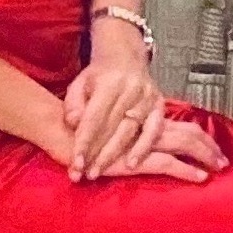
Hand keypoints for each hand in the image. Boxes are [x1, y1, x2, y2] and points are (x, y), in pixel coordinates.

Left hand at [62, 26, 165, 181]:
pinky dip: (143, 148)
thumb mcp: (79, 83)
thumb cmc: (98, 76)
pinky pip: (154, 131)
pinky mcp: (159, 106)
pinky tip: (132, 165)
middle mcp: (131, 90)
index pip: (94, 118)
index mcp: (109, 83)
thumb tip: (73, 123)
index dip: (84, 142)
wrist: (125, 57)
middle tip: (84, 175)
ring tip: (99, 172)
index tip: (75, 163)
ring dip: (114, 155)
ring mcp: (147, 98)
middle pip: (111, 128)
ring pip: (130, 131)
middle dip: (96, 154)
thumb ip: (73, 104)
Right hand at [84, 113, 229, 185]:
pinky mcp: (136, 159)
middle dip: (210, 147)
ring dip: (206, 156)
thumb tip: (146, 147)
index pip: (182, 126)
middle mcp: (149, 129)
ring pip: (185, 144)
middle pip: (190, 133)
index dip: (202, 136)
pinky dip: (187, 171)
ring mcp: (144, 142)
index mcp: (146, 122)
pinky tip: (200, 178)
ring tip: (218, 168)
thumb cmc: (85, 135)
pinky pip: (168, 163)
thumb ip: (131, 137)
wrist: (65, 134)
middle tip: (224, 161)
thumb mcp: (113, 134)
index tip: (214, 146)